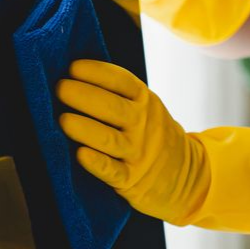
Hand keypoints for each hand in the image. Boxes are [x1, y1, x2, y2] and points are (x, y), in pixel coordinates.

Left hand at [57, 60, 249, 238]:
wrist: (189, 177)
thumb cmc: (154, 137)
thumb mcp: (148, 109)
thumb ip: (120, 95)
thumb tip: (74, 76)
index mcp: (145, 102)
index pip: (120, 81)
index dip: (96, 72)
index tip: (73, 67)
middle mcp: (143, 125)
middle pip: (112, 107)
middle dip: (83, 95)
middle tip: (60, 89)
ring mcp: (138, 153)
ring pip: (109, 138)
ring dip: (84, 127)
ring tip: (63, 119)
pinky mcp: (132, 180)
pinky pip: (113, 171)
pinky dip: (97, 163)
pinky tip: (81, 154)